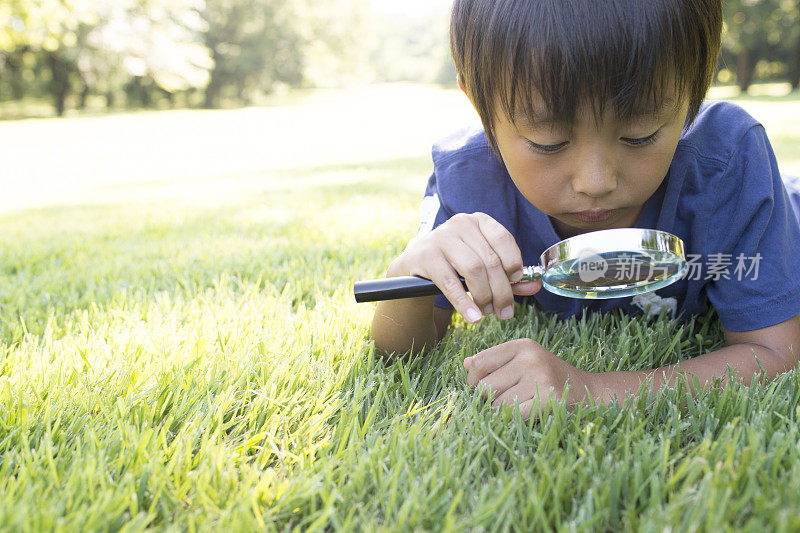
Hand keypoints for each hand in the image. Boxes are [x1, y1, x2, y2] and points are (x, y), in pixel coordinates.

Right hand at [388, 212, 539, 322]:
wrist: (414, 265)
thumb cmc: (455, 264)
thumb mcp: (482, 265)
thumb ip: (509, 275)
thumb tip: (537, 286)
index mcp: (478, 221)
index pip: (503, 239)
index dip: (514, 264)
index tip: (515, 284)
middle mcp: (460, 223)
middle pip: (490, 260)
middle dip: (502, 291)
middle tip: (504, 312)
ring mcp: (441, 237)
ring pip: (473, 270)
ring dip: (484, 297)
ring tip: (487, 313)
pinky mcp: (426, 255)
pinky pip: (450, 283)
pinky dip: (464, 303)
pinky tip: (473, 317)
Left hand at [463, 338, 593, 420]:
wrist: (589, 392)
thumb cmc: (548, 377)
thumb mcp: (523, 361)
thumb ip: (494, 361)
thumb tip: (466, 364)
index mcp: (522, 346)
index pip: (479, 362)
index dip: (473, 380)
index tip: (481, 386)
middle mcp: (530, 359)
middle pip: (485, 387)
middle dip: (488, 399)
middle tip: (502, 399)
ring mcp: (540, 379)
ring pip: (497, 404)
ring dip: (501, 411)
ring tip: (518, 405)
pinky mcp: (548, 400)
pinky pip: (513, 416)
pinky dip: (513, 420)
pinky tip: (525, 414)